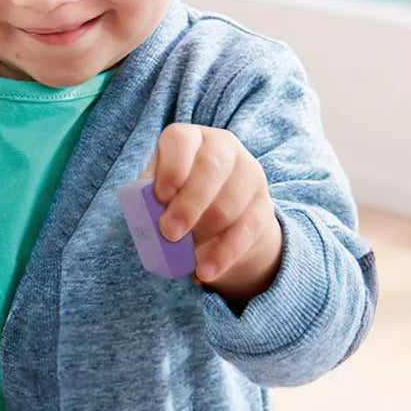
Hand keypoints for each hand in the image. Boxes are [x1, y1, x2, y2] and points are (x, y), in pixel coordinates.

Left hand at [146, 123, 283, 303]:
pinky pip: (246, 231)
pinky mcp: (264, 205)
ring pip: (230, 202)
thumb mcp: (159, 193)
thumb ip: (149, 199)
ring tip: (185, 255)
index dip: (171, 167)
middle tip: (170, 233)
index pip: (181, 139)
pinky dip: (223, 255)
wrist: (220, 219)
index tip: (160, 196)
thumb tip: (145, 216)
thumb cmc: (177, 198)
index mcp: (189, 139)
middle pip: (211, 167)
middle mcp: (222, 147)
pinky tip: (205, 271)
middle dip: (189, 203)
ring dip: (205, 232)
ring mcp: (249, 174)